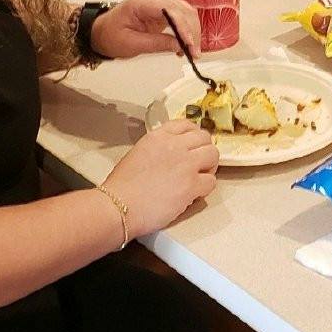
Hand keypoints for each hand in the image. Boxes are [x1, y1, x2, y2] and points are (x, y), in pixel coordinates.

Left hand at [88, 0, 201, 60]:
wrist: (101, 32)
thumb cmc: (110, 34)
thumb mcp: (131, 43)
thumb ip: (156, 43)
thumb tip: (179, 45)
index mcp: (142, 1)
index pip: (170, 10)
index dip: (183, 26)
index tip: (188, 43)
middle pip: (182, 10)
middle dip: (191, 32)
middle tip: (193, 52)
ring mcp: (159, 2)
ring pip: (186, 13)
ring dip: (192, 32)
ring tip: (192, 51)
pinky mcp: (164, 11)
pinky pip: (182, 17)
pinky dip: (187, 31)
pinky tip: (186, 45)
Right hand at [102, 119, 218, 236]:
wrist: (118, 207)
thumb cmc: (122, 188)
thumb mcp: (137, 154)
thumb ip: (158, 150)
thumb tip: (170, 157)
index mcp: (158, 137)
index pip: (186, 124)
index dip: (194, 135)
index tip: (195, 143)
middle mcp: (174, 146)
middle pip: (204, 138)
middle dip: (204, 150)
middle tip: (200, 163)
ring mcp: (185, 164)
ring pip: (213, 155)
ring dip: (209, 166)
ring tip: (200, 177)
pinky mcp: (191, 185)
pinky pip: (211, 181)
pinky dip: (206, 188)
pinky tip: (195, 193)